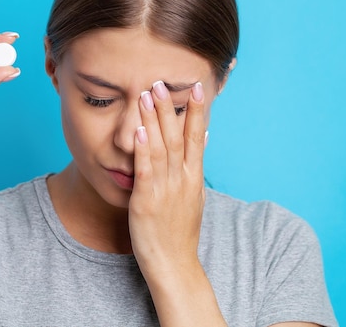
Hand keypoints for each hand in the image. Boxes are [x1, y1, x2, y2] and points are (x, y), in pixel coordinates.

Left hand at [129, 80, 206, 277]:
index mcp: (193, 177)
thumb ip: (195, 166)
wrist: (175, 265)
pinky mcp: (147, 200)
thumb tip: (205, 137)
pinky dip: (144, 149)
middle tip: (162, 81)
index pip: (197, 136)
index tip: (197, 86)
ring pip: (161, 147)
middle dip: (170, 107)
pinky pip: (146, 170)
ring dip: (155, 119)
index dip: (197, 111)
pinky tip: (141, 130)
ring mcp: (166, 189)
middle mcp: (182, 179)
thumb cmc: (180, 231)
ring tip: (148, 94)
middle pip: (178, 136)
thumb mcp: (194, 196)